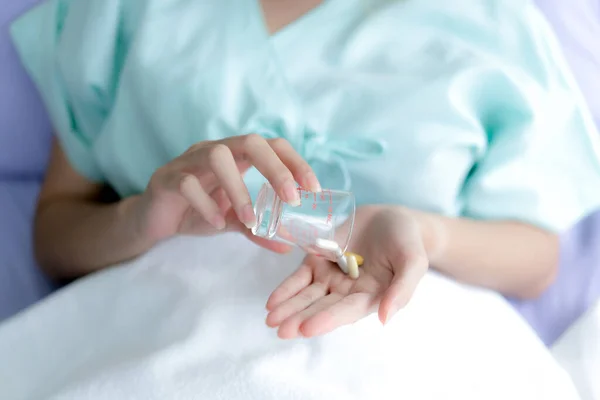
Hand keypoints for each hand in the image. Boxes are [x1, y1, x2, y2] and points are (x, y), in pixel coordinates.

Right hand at [136, 134, 320, 251]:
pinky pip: (187, 183)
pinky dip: (206, 204)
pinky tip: (216, 224)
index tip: (313, 189)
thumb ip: (258, 229)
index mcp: (237, 156)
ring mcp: (188, 161)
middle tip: (291, 199)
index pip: (272, 145)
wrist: (155, 220)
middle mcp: (215, 150)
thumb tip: (287, 246)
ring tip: (251, 220)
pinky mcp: (166, 178)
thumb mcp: (233, 221)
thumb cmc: (198, 211)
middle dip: (276, 168)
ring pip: (217, 157)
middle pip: (250, 142)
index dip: (295, 162)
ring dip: (240, 189)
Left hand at [265, 206, 429, 338]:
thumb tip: (385, 318)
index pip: (346, 311)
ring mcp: (332, 277)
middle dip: (300, 318)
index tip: (306, 328)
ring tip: (270, 319)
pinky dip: (286, 289)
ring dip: (289, 307)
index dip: (327, 319)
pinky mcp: (319, 260)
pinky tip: (271, 302)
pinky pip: (300, 277)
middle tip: (280, 329)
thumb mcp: (413, 262)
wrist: (393, 218)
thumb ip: (402, 290)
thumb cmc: (408, 241)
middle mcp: (348, 291)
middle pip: (322, 307)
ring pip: (307, 295)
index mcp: (371, 296)